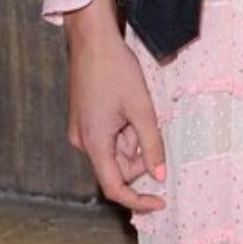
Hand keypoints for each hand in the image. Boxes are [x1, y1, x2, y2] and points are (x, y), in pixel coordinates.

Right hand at [64, 0, 166, 213]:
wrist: (92, 40)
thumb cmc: (115, 70)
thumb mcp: (142, 109)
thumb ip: (152, 145)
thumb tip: (160, 175)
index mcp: (94, 143)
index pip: (115, 188)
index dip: (138, 200)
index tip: (160, 202)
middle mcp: (83, 142)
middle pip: (117, 168)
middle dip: (139, 156)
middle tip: (152, 128)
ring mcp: (82, 132)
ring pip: (115, 152)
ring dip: (132, 140)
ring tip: (136, 108)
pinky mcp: (85, 122)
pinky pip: (108, 138)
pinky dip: (124, 131)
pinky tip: (127, 107)